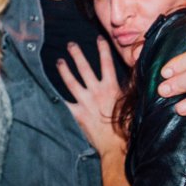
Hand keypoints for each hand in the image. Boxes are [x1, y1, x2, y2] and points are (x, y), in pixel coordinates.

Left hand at [59, 37, 125, 158]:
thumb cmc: (127, 126)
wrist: (116, 146)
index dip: (103, 49)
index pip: (106, 63)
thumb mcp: (133, 103)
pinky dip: (55, 96)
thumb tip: (138, 71)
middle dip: (77, 54)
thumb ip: (132, 86)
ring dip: (64, 70)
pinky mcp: (77, 114)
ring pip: (71, 82)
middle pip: (84, 68)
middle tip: (70, 45)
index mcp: (111, 87)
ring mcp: (85, 102)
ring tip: (58, 61)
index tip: (99, 38)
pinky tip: (48, 90)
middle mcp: (96, 91)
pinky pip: (64, 102)